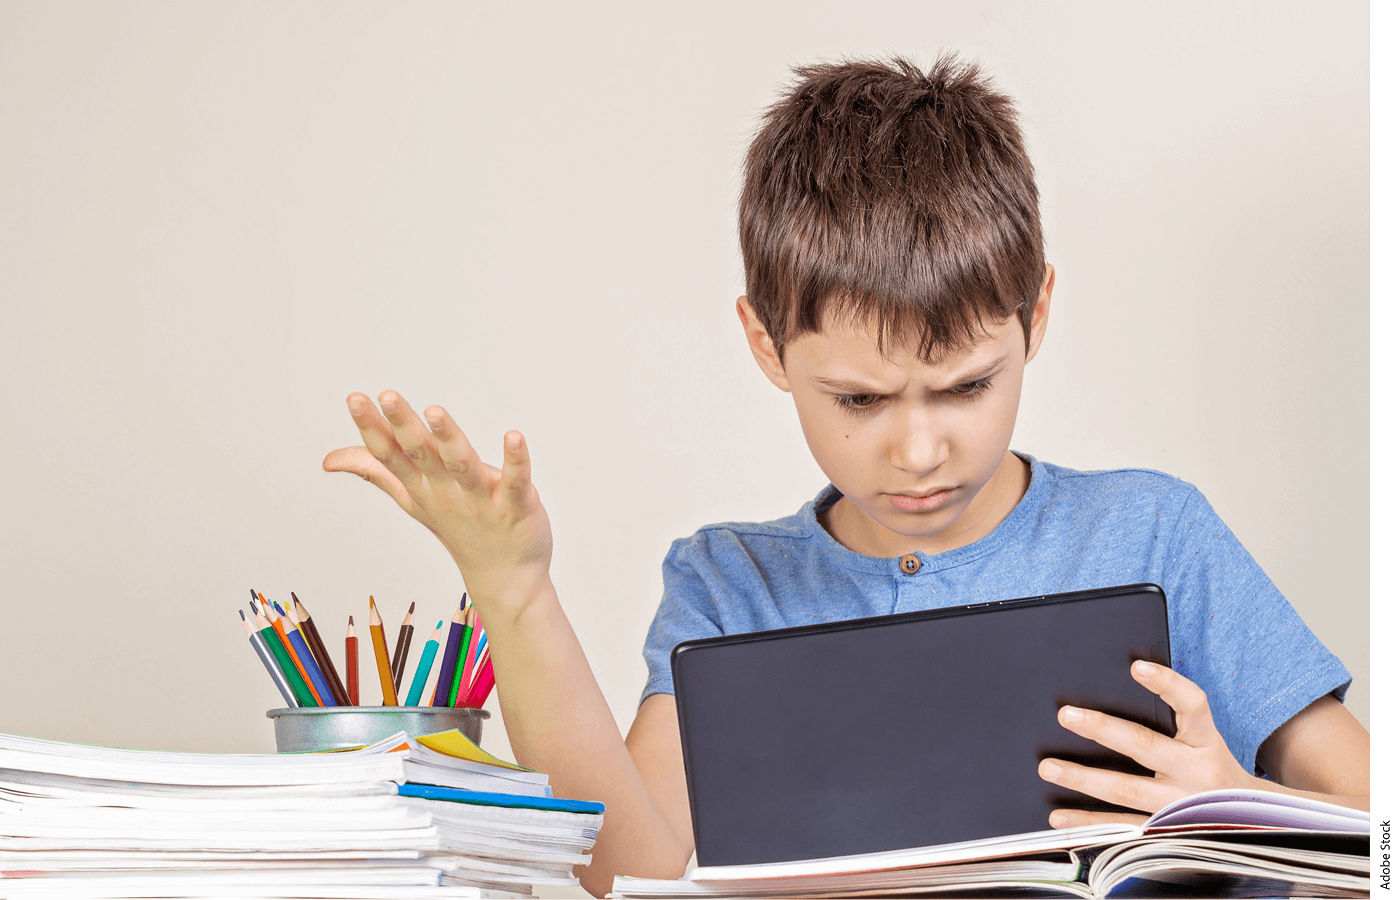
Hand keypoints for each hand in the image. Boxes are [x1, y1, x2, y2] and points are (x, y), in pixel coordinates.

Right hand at [322, 391, 552, 612]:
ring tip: (435, 412)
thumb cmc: (459, 528)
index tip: (355, 398)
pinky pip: (516, 481)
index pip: (391, 455)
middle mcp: (446, 491)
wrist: (504, 576)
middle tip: (388, 396)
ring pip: (461, 465)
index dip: (372, 428)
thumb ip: (377, 471)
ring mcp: (481, 500)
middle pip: (421, 455)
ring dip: (449, 438)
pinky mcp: (516, 506)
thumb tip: (331, 459)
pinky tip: (514, 437)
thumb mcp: (412, 499)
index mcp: (422, 487)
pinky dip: (516, 461)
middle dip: (405, 425)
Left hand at [1038, 660, 1257, 826]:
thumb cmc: (1214, 771)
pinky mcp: (1167, 832)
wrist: (1255, 824)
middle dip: (1101, 729)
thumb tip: (1120, 694)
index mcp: (1206, 742)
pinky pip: (1122, 827)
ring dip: (1083, 778)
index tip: (1136, 667)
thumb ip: (1174, 723)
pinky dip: (1088, 823)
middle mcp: (1195, 771)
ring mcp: (1181, 805)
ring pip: (1126, 789)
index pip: (1192, 705)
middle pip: (1144, 745)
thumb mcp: (1205, 743)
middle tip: (1065, 715)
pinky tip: (1059, 818)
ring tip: (1048, 768)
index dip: (1167, 683)